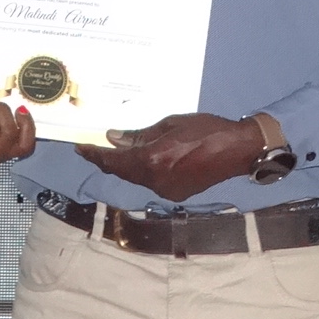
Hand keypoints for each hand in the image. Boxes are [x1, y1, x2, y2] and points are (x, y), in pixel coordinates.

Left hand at [75, 112, 262, 201]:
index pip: (114, 161)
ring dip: (126, 166)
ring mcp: (166, 190)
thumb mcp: (169, 124)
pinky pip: (152, 182)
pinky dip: (143, 171)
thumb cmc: (205, 130)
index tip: (81, 148)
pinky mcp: (176, 194)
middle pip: (123, 172)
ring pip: (137, 178)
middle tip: (94, 149)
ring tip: (118, 151)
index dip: (94, 155)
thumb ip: (140, 134)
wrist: (237, 150)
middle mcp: (155, 180)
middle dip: (108, 160)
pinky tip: (144, 159)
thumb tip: (114, 138)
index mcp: (152, 159)